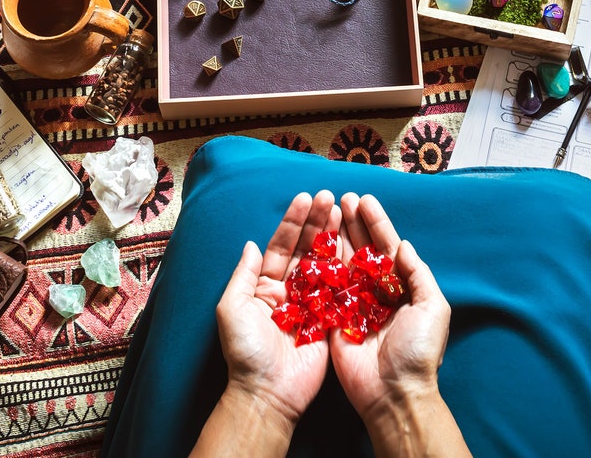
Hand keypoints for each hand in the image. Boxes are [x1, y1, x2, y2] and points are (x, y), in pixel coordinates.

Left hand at [214, 190, 339, 425]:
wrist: (268, 393)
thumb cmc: (245, 352)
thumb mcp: (233, 308)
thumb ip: (243, 274)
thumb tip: (251, 243)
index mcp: (264, 287)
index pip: (281, 246)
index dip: (293, 222)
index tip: (305, 198)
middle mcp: (289, 292)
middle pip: (306, 250)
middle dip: (317, 222)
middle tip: (330, 197)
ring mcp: (312, 305)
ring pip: (325, 264)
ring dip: (333, 237)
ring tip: (344, 210)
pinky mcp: (330, 321)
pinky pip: (340, 289)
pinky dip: (348, 267)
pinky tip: (357, 244)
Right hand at [330, 193, 451, 418]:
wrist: (392, 392)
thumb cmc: (417, 352)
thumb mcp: (432, 308)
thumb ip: (417, 274)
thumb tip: (402, 245)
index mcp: (401, 288)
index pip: (387, 247)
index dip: (377, 223)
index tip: (365, 200)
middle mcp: (376, 292)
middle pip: (362, 249)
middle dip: (353, 223)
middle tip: (342, 198)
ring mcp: (353, 304)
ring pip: (342, 262)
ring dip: (335, 236)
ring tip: (327, 210)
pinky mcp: (332, 318)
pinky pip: (324, 287)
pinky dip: (319, 264)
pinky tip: (312, 242)